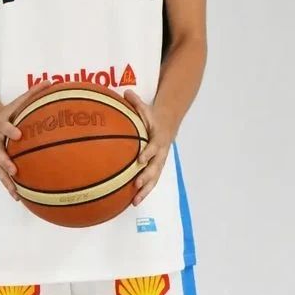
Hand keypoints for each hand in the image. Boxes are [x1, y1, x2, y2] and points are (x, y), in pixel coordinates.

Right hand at [0, 79, 51, 201]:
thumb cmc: (9, 112)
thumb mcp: (18, 101)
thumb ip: (33, 93)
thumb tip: (52, 81)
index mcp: (1, 124)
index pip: (5, 126)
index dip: (10, 130)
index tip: (19, 133)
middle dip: (4, 161)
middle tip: (14, 169)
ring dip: (6, 181)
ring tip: (16, 193)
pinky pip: (2, 177)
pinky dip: (10, 187)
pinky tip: (19, 199)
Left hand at [123, 89, 175, 205]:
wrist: (168, 124)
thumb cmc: (152, 117)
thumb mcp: (146, 108)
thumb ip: (136, 103)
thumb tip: (126, 92)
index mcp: (158, 138)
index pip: (153, 147)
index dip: (148, 153)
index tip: (139, 160)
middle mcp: (160, 152)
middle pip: (155, 167)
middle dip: (146, 177)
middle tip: (136, 185)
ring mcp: (159, 162)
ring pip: (154, 178)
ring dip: (145, 190)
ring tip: (135, 201)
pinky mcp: (156, 168)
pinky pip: (151, 181)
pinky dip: (143, 191)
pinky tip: (132, 201)